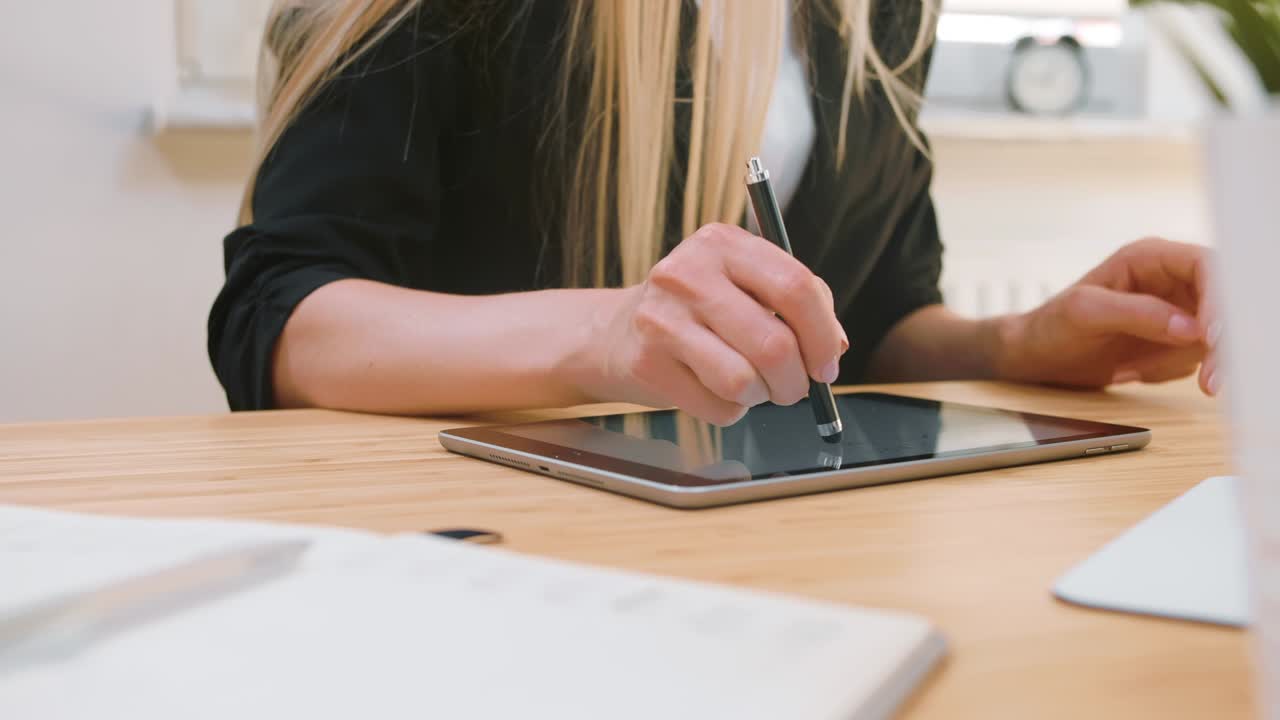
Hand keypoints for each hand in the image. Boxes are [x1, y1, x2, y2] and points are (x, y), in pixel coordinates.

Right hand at [575, 223, 848, 425]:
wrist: (618, 332)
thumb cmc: (700, 310)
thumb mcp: (746, 285)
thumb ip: (801, 303)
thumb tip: (833, 348)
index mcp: (723, 243)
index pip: (795, 287)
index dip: (822, 335)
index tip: (827, 365)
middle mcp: (688, 274)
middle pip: (774, 344)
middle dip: (796, 381)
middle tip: (793, 389)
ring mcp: (662, 318)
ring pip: (744, 382)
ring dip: (760, 396)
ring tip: (751, 386)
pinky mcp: (647, 363)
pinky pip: (716, 407)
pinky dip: (728, 409)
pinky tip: (714, 390)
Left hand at [998, 238, 1220, 394]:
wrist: (1034, 356)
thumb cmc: (1050, 327)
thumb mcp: (1085, 314)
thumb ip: (1137, 314)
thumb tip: (1191, 327)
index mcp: (1149, 258)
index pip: (1207, 267)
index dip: (1221, 299)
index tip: (1214, 338)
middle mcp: (1169, 280)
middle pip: (1223, 304)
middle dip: (1218, 343)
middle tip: (1209, 381)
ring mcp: (1174, 311)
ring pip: (1213, 337)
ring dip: (1176, 362)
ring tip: (1129, 368)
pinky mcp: (1172, 340)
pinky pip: (1193, 359)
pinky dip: (1165, 372)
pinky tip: (1131, 370)